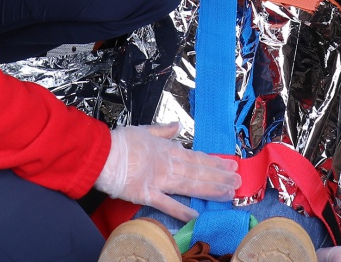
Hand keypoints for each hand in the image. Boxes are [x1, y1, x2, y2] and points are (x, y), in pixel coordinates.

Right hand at [93, 123, 240, 222]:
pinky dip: (181, 210)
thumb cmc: (120, 141)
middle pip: (199, 172)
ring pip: (190, 185)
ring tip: (229, 193)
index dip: (215, 162)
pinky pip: (167, 203)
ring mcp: (159, 180)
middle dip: (220, 177)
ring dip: (211, 190)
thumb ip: (163, 130)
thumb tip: (178, 126)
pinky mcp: (147, 194)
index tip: (231, 165)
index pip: (197, 157)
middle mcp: (168, 165)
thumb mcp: (144, 130)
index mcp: (167, 150)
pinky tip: (196, 215)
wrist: (102, 153)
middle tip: (238, 181)